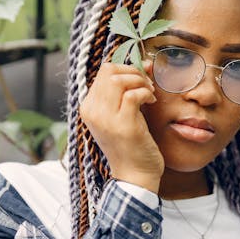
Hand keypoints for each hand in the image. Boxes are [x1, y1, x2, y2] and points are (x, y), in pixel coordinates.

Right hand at [79, 61, 163, 193]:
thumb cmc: (131, 144)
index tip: (140, 80)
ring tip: (149, 93)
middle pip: (109, 71)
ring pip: (118, 80)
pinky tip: (151, 102)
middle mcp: (92, 112)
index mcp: (88, 108)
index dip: (125, 69)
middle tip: (146, 86)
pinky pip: (132, 94)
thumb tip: (145, 63)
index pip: (103, 72)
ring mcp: (105, 119)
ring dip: (139, 81)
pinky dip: (145, 93)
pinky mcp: (122, 125)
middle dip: (133, 72)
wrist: (134, 175)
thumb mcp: (122, 114)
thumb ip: (127, 90)